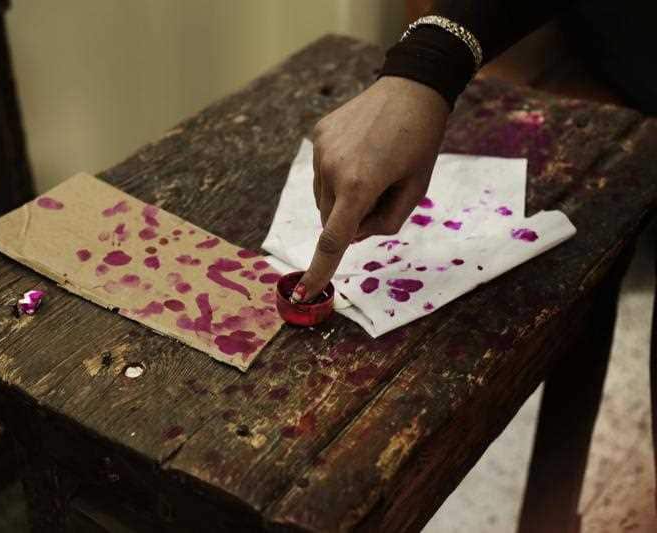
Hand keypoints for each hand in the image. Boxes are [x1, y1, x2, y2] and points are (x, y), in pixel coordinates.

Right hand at [293, 76, 449, 302]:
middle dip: (351, 218)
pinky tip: (361, 150)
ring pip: (324, 197)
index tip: (304, 293)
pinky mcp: (318, 135)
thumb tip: (352, 235)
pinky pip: (322, 171)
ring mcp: (321, 150)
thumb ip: (385, 223)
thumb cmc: (421, 142)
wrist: (412, 86)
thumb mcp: (415, 190)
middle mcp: (332, 169)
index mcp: (360, 185)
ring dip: (343, 196)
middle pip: (330, 219)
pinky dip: (338, 172)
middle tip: (382, 191)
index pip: (333, 240)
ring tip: (373, 166)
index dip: (319, 271)